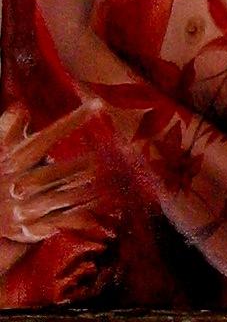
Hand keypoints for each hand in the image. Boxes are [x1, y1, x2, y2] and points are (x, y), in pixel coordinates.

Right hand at [0, 101, 104, 273]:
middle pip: (54, 173)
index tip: (96, 105)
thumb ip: (12, 127)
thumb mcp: (3, 149)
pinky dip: (82, 214)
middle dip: (79, 165)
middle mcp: (22, 184)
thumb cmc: (1, 171)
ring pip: (61, 198)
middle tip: (104, 154)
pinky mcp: (34, 227)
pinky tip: (102, 203)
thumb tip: (20, 107)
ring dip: (86, 189)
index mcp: (17, 160)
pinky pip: (62, 221)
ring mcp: (28, 207)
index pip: (46, 138)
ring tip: (109, 179)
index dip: (72, 121)